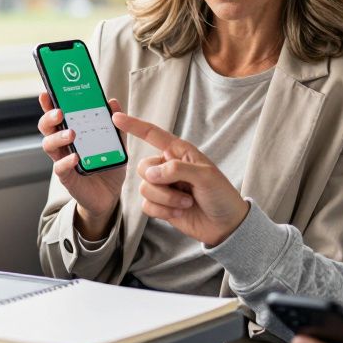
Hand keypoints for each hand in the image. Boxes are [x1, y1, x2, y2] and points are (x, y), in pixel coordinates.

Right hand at [38, 91, 125, 239]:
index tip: (46, 93)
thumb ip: (114, 124)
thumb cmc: (108, 165)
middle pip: (46, 128)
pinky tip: (75, 157)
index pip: (56, 115)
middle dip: (49, 117)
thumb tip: (112, 102)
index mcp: (72, 133)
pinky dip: (66, 161)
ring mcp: (63, 161)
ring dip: (58, 137)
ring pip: (49, 146)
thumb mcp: (116, 143)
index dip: (49, 104)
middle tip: (60, 113)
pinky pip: (60, 168)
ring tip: (72, 134)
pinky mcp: (67, 178)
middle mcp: (63, 145)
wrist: (110, 195)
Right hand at [112, 112, 250, 246]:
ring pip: (144, 188)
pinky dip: (163, 211)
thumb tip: (151, 174)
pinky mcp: (160, 205)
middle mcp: (168, 166)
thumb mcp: (205, 176)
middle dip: (160, 182)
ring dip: (166, 199)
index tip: (116, 117)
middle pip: (143, 167)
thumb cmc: (221, 195)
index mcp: (179, 152)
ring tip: (186, 203)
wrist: (225, 225)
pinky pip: (146, 205)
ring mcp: (164, 186)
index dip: (134, 126)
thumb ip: (177, 169)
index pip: (153, 135)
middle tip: (183, 190)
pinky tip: (180, 213)